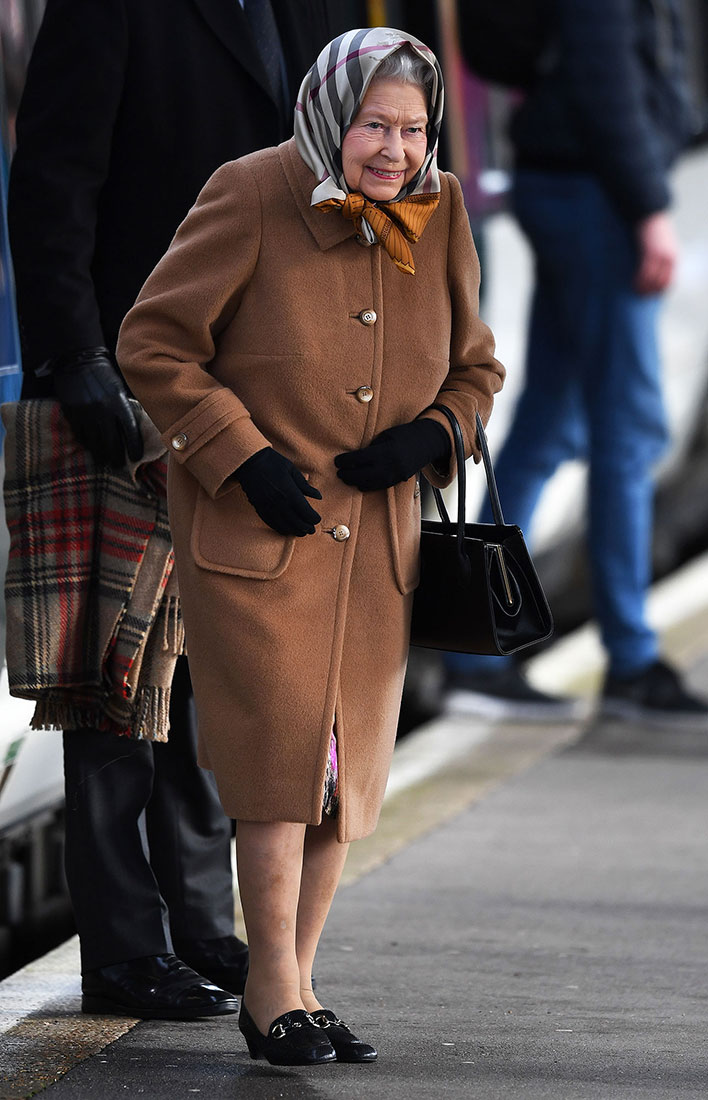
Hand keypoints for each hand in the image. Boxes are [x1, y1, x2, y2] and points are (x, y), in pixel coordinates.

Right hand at [52, 347, 143, 467]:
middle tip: (118, 464)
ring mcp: (85, 413)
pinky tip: (91, 446)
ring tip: (104, 460)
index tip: (136, 457)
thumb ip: (125, 409)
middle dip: (116, 457)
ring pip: (94, 443)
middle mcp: (103, 410)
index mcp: (119, 402)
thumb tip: (132, 433)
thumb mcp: (119, 389)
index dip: (134, 448)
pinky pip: (80, 435)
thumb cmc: (104, 375)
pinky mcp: (72, 413)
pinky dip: (86, 443)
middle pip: (112, 443)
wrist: (77, 360)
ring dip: (100, 455)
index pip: (130, 432)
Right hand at [235, 447, 321, 535]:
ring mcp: (268, 507)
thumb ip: (305, 486)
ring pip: (284, 526)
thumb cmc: (272, 462)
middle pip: (297, 522)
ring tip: (301, 532)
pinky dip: (280, 529)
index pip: (306, 513)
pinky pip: (271, 523)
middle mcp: (280, 503)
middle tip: (311, 530)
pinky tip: (286, 530)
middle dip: (306, 528)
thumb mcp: (292, 470)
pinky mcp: (259, 508)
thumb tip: (318, 496)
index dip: (314, 519)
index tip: (316, 519)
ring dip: (294, 531)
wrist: (249, 462)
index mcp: (290, 492)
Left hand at [334, 418, 450, 490]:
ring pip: (369, 484)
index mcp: (385, 451)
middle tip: (338, 472)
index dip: (345, 461)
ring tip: (346, 478)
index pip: (359, 459)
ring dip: (355, 482)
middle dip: (347, 475)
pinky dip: (367, 486)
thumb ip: (371, 447)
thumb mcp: (385, 436)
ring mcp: (394, 475)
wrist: (427, 442)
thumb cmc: (404, 434)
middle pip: (361, 475)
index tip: (337, 461)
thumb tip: (354, 456)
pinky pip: (378, 487)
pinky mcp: (398, 481)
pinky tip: (359, 484)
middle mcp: (389, 466)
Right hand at [634, 211, 677, 294]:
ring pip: (653, 281)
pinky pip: (645, 273)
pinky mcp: (651, 253)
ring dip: (643, 289)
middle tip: (640, 296)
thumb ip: (659, 258)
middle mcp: (670, 259)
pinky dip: (639, 281)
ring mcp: (661, 256)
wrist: (650, 213)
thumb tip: (652, 271)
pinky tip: (633, 284)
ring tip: (635, 291)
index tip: (649, 296)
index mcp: (674, 258)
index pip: (670, 282)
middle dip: (651, 292)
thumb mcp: (661, 245)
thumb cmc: (652, 229)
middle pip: (662, 284)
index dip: (660, 292)